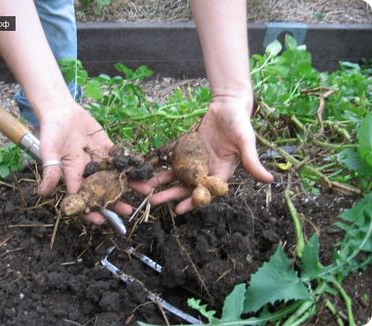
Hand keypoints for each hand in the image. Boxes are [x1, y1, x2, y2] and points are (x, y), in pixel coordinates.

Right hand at [36, 100, 132, 223]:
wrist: (61, 111)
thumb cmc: (51, 130)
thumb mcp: (48, 150)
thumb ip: (49, 169)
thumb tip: (41, 193)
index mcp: (72, 175)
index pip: (82, 197)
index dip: (90, 210)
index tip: (100, 220)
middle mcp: (87, 171)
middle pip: (103, 191)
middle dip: (115, 202)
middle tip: (128, 211)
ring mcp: (99, 160)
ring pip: (115, 176)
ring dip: (129, 184)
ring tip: (144, 192)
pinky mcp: (107, 148)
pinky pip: (120, 158)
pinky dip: (132, 164)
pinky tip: (144, 170)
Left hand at [132, 97, 273, 214]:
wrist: (228, 105)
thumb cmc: (240, 122)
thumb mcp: (246, 141)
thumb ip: (252, 161)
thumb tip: (270, 180)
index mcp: (222, 172)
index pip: (207, 192)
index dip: (194, 202)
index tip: (180, 210)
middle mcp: (208, 170)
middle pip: (188, 187)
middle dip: (172, 195)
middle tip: (155, 202)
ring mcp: (196, 161)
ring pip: (178, 177)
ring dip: (164, 184)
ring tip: (148, 191)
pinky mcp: (188, 150)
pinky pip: (174, 162)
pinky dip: (164, 167)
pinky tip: (150, 173)